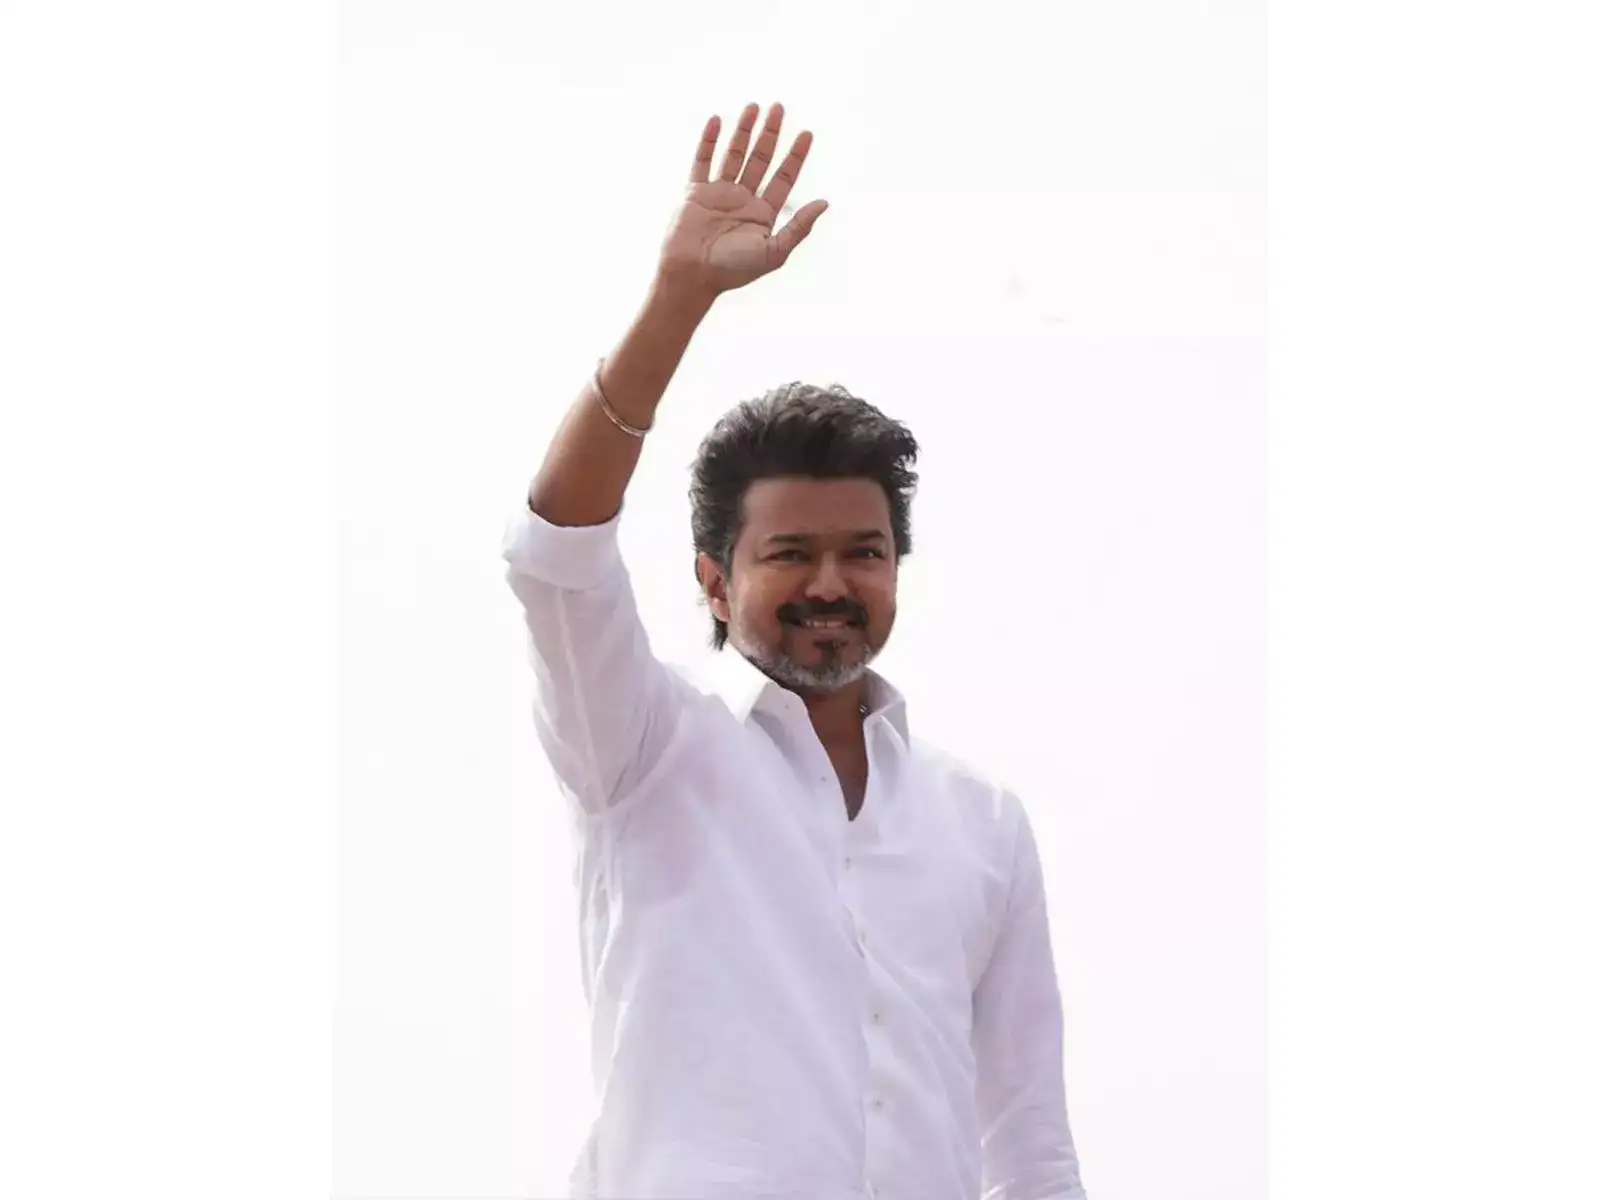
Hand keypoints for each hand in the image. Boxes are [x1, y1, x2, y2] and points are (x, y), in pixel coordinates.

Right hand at [656, 103, 828, 299]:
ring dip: (743, 130)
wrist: (692, 276)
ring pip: (734, 154)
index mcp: (763, 214)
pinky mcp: (695, 192)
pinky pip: (702, 160)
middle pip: (760, 159)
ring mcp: (718, 194)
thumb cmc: (733, 270)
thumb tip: (825, 202)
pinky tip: (718, 120)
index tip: (806, 133)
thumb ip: (799, 227)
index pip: (783, 177)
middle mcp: (742, 200)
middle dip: (770, 134)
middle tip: (779, 107)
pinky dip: (709, 140)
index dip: (795, 155)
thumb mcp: (773, 251)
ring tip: (754, 106)